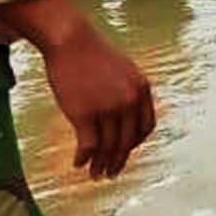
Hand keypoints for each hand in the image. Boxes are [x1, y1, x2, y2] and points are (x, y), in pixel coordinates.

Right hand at [0, 0, 156, 177]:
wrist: (69, 40)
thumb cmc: (91, 54)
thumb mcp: (123, 71)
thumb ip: (128, 92)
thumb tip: (127, 115)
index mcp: (142, 90)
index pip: (145, 127)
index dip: (135, 143)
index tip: (125, 151)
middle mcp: (129, 101)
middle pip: (127, 141)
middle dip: (119, 160)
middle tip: (111, 173)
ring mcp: (108, 108)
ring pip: (108, 146)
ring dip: (101, 164)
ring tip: (95, 174)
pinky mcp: (85, 114)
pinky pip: (88, 144)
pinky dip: (84, 157)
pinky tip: (79, 164)